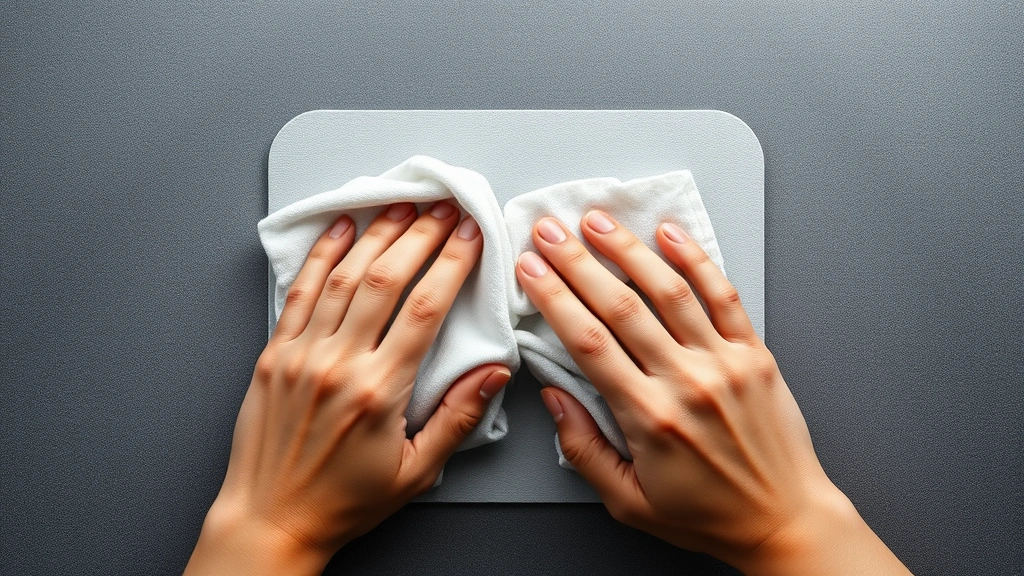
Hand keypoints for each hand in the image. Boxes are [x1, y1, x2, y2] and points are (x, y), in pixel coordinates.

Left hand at [185, 202, 509, 574]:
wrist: (270, 520)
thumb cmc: (342, 502)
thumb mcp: (416, 473)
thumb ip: (457, 418)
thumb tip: (493, 373)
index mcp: (379, 391)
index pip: (425, 308)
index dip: (452, 263)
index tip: (470, 234)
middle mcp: (338, 364)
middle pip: (386, 279)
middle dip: (420, 234)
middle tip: (443, 207)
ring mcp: (301, 355)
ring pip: (343, 277)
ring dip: (376, 235)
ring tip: (401, 205)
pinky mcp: (273, 355)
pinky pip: (298, 293)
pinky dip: (319, 256)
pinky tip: (339, 229)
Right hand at [516, 211, 909, 574]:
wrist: (785, 519)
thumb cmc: (707, 515)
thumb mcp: (628, 502)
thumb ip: (584, 450)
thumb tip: (554, 397)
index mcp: (649, 417)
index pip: (588, 342)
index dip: (554, 298)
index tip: (530, 269)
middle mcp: (686, 381)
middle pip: (620, 306)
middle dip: (577, 262)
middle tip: (550, 231)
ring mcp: (724, 363)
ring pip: (669, 291)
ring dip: (629, 249)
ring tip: (598, 221)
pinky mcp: (754, 354)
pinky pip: (723, 296)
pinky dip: (697, 260)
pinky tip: (670, 234)